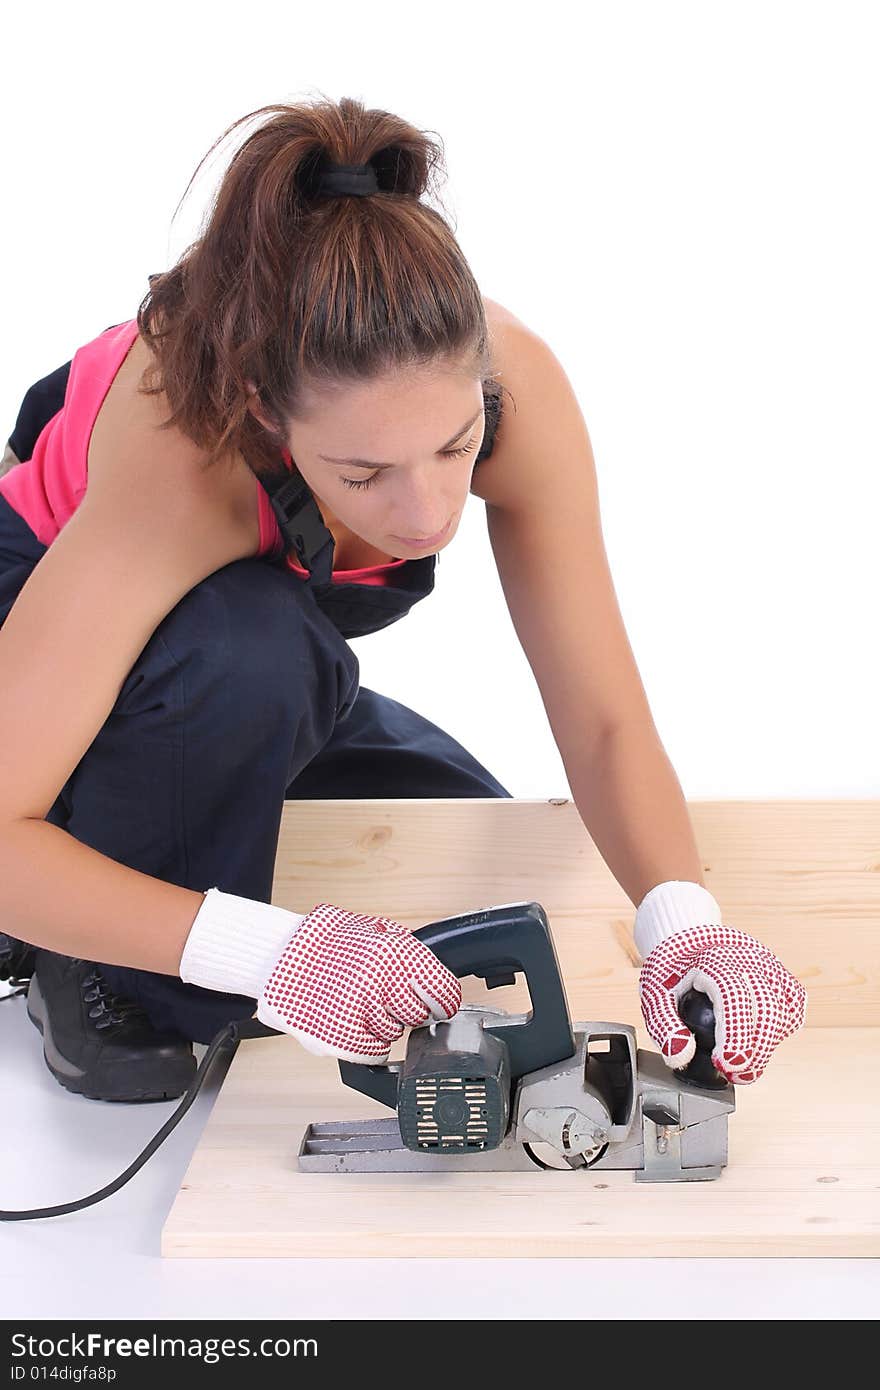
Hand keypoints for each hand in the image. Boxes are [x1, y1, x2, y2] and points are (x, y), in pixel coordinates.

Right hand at [256, 902, 461, 1063]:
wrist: (277, 957)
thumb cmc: (326, 944)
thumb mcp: (376, 933)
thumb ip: (409, 957)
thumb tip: (439, 987)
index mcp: (390, 953)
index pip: (441, 992)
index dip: (441, 999)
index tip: (438, 1003)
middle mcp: (376, 984)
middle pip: (418, 1016)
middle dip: (407, 1008)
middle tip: (383, 994)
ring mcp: (357, 1014)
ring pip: (393, 1033)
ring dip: (382, 1023)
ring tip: (356, 1001)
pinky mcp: (339, 1039)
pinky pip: (371, 1050)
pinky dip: (364, 1039)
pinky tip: (348, 1018)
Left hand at [638, 923, 806, 1083]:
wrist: (690, 939)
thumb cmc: (672, 967)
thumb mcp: (654, 994)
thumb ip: (665, 1027)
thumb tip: (681, 1057)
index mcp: (714, 960)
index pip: (734, 997)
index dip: (735, 1036)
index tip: (726, 1065)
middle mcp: (749, 960)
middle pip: (767, 1009)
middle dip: (755, 1050)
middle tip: (735, 1073)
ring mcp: (769, 967)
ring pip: (783, 1011)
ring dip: (767, 1044)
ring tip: (743, 1062)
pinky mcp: (780, 977)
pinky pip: (791, 1009)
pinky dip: (778, 1031)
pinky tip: (758, 1041)